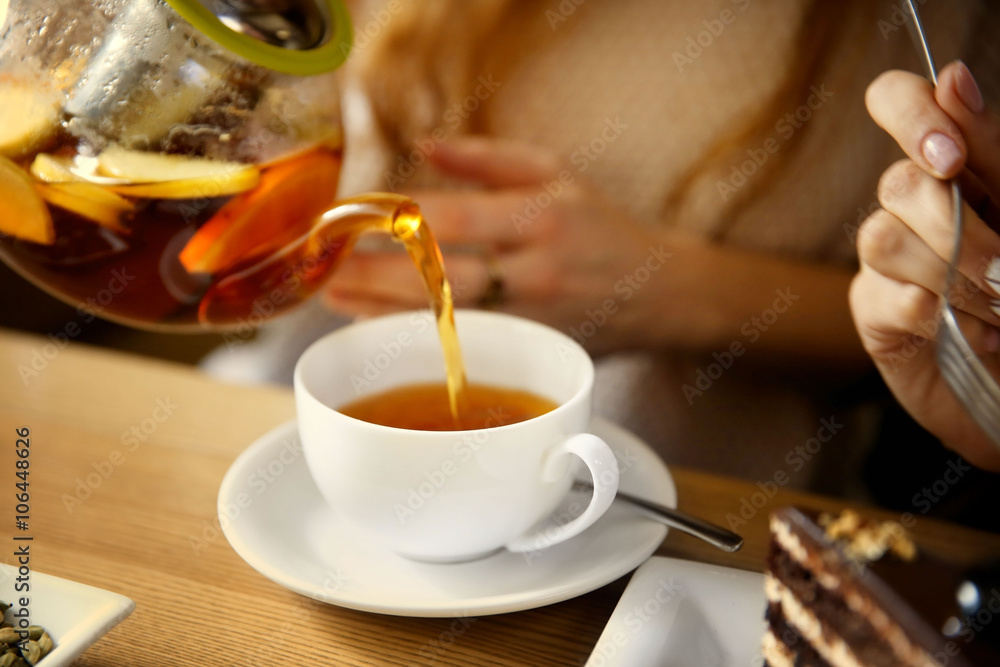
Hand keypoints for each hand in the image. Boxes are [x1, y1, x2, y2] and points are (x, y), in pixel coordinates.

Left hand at [323, 136, 687, 353]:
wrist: (659, 292)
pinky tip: (378, 328)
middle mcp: (538, 272)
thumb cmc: (603, 228)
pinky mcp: (532, 352)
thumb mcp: (557, 174)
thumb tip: (424, 146)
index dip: (399, 218)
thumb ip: (487, 158)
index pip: (458, 219)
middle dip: (377, 274)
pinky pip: (464, 348)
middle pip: (444, 279)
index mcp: (543, 218)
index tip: (352, 213)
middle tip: (328, 266)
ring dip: (385, 311)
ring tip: (336, 298)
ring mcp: (534, 320)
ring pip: (448, 322)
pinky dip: (418, 337)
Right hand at [851, 61, 999, 468]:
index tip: (949, 160)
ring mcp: (888, 260)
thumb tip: (953, 75)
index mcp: (954, 165)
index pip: (896, 102)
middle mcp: (913, 204)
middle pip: (896, 184)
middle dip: (958, 229)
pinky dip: (936, 313)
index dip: (909, 117)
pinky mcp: (875, 312)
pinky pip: (882, 296)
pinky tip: (976, 331)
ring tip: (998, 307)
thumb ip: (991, 149)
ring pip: (881, 240)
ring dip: (951, 277)